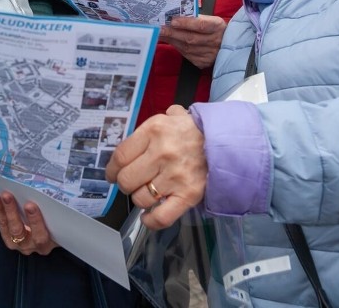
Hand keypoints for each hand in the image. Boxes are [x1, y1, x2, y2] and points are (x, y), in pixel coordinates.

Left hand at [0, 191, 57, 255]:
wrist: (53, 233)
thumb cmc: (58, 223)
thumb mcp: (59, 221)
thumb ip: (54, 211)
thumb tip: (51, 193)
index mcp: (47, 244)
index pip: (40, 235)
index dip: (35, 221)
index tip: (30, 205)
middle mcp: (32, 246)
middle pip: (19, 231)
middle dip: (12, 212)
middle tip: (7, 196)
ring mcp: (19, 244)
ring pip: (7, 229)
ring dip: (1, 211)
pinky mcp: (10, 238)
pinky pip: (2, 225)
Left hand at [105, 105, 206, 229]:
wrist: (228, 141)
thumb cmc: (196, 131)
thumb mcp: (172, 117)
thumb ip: (150, 125)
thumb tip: (135, 137)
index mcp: (154, 130)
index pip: (120, 156)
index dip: (111, 169)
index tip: (112, 174)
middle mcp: (163, 153)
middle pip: (126, 179)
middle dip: (125, 184)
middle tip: (131, 182)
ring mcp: (176, 176)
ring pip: (140, 198)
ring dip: (139, 198)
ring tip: (146, 192)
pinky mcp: (188, 195)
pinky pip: (161, 216)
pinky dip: (151, 220)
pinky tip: (148, 216)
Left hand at [159, 15, 225, 68]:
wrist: (228, 44)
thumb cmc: (215, 29)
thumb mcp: (211, 19)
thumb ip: (195, 18)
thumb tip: (175, 16)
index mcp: (217, 27)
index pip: (201, 25)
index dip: (186, 24)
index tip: (173, 21)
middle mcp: (215, 41)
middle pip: (191, 38)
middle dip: (173, 33)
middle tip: (159, 29)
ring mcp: (210, 54)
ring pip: (187, 48)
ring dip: (172, 41)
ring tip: (161, 34)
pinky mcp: (204, 62)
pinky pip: (187, 55)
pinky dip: (178, 48)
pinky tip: (171, 42)